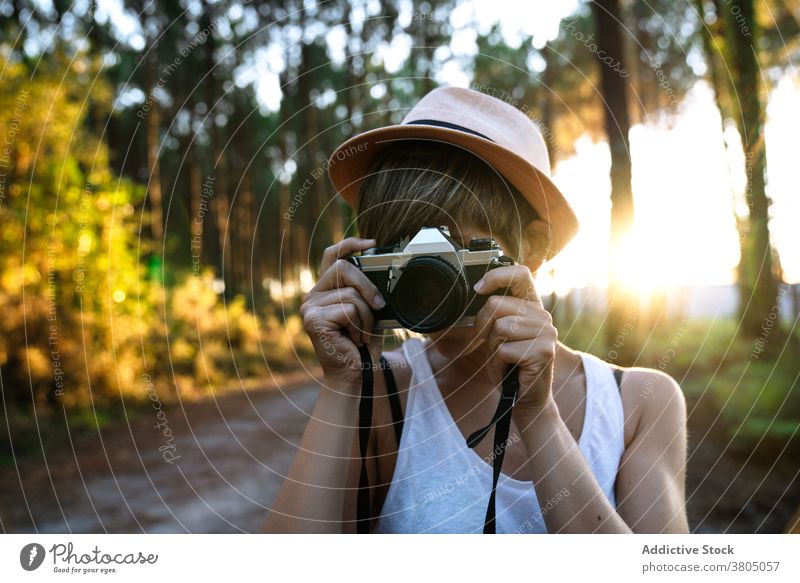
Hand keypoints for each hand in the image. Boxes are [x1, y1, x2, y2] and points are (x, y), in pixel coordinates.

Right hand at [299, 237, 386, 390]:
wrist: (354, 374)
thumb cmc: (362, 345)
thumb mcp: (368, 312)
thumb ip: (367, 292)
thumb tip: (384, 272)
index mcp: (325, 290)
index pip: (332, 256)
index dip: (350, 244)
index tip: (371, 243)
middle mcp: (312, 296)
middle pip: (344, 269)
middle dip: (368, 286)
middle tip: (380, 306)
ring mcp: (310, 307)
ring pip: (351, 293)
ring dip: (366, 316)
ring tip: (361, 334)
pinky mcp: (313, 319)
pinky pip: (349, 309)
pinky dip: (360, 325)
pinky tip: (354, 340)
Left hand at [473, 264, 556, 414]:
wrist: (526, 400)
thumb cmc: (509, 367)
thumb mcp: (498, 335)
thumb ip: (492, 314)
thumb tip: (474, 291)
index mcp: (532, 307)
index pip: (520, 274)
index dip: (496, 276)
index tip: (478, 289)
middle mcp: (543, 316)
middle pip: (496, 305)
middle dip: (484, 328)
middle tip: (494, 347)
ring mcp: (546, 333)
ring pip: (499, 328)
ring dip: (493, 349)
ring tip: (505, 360)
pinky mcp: (543, 351)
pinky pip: (504, 350)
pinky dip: (498, 364)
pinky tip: (510, 371)